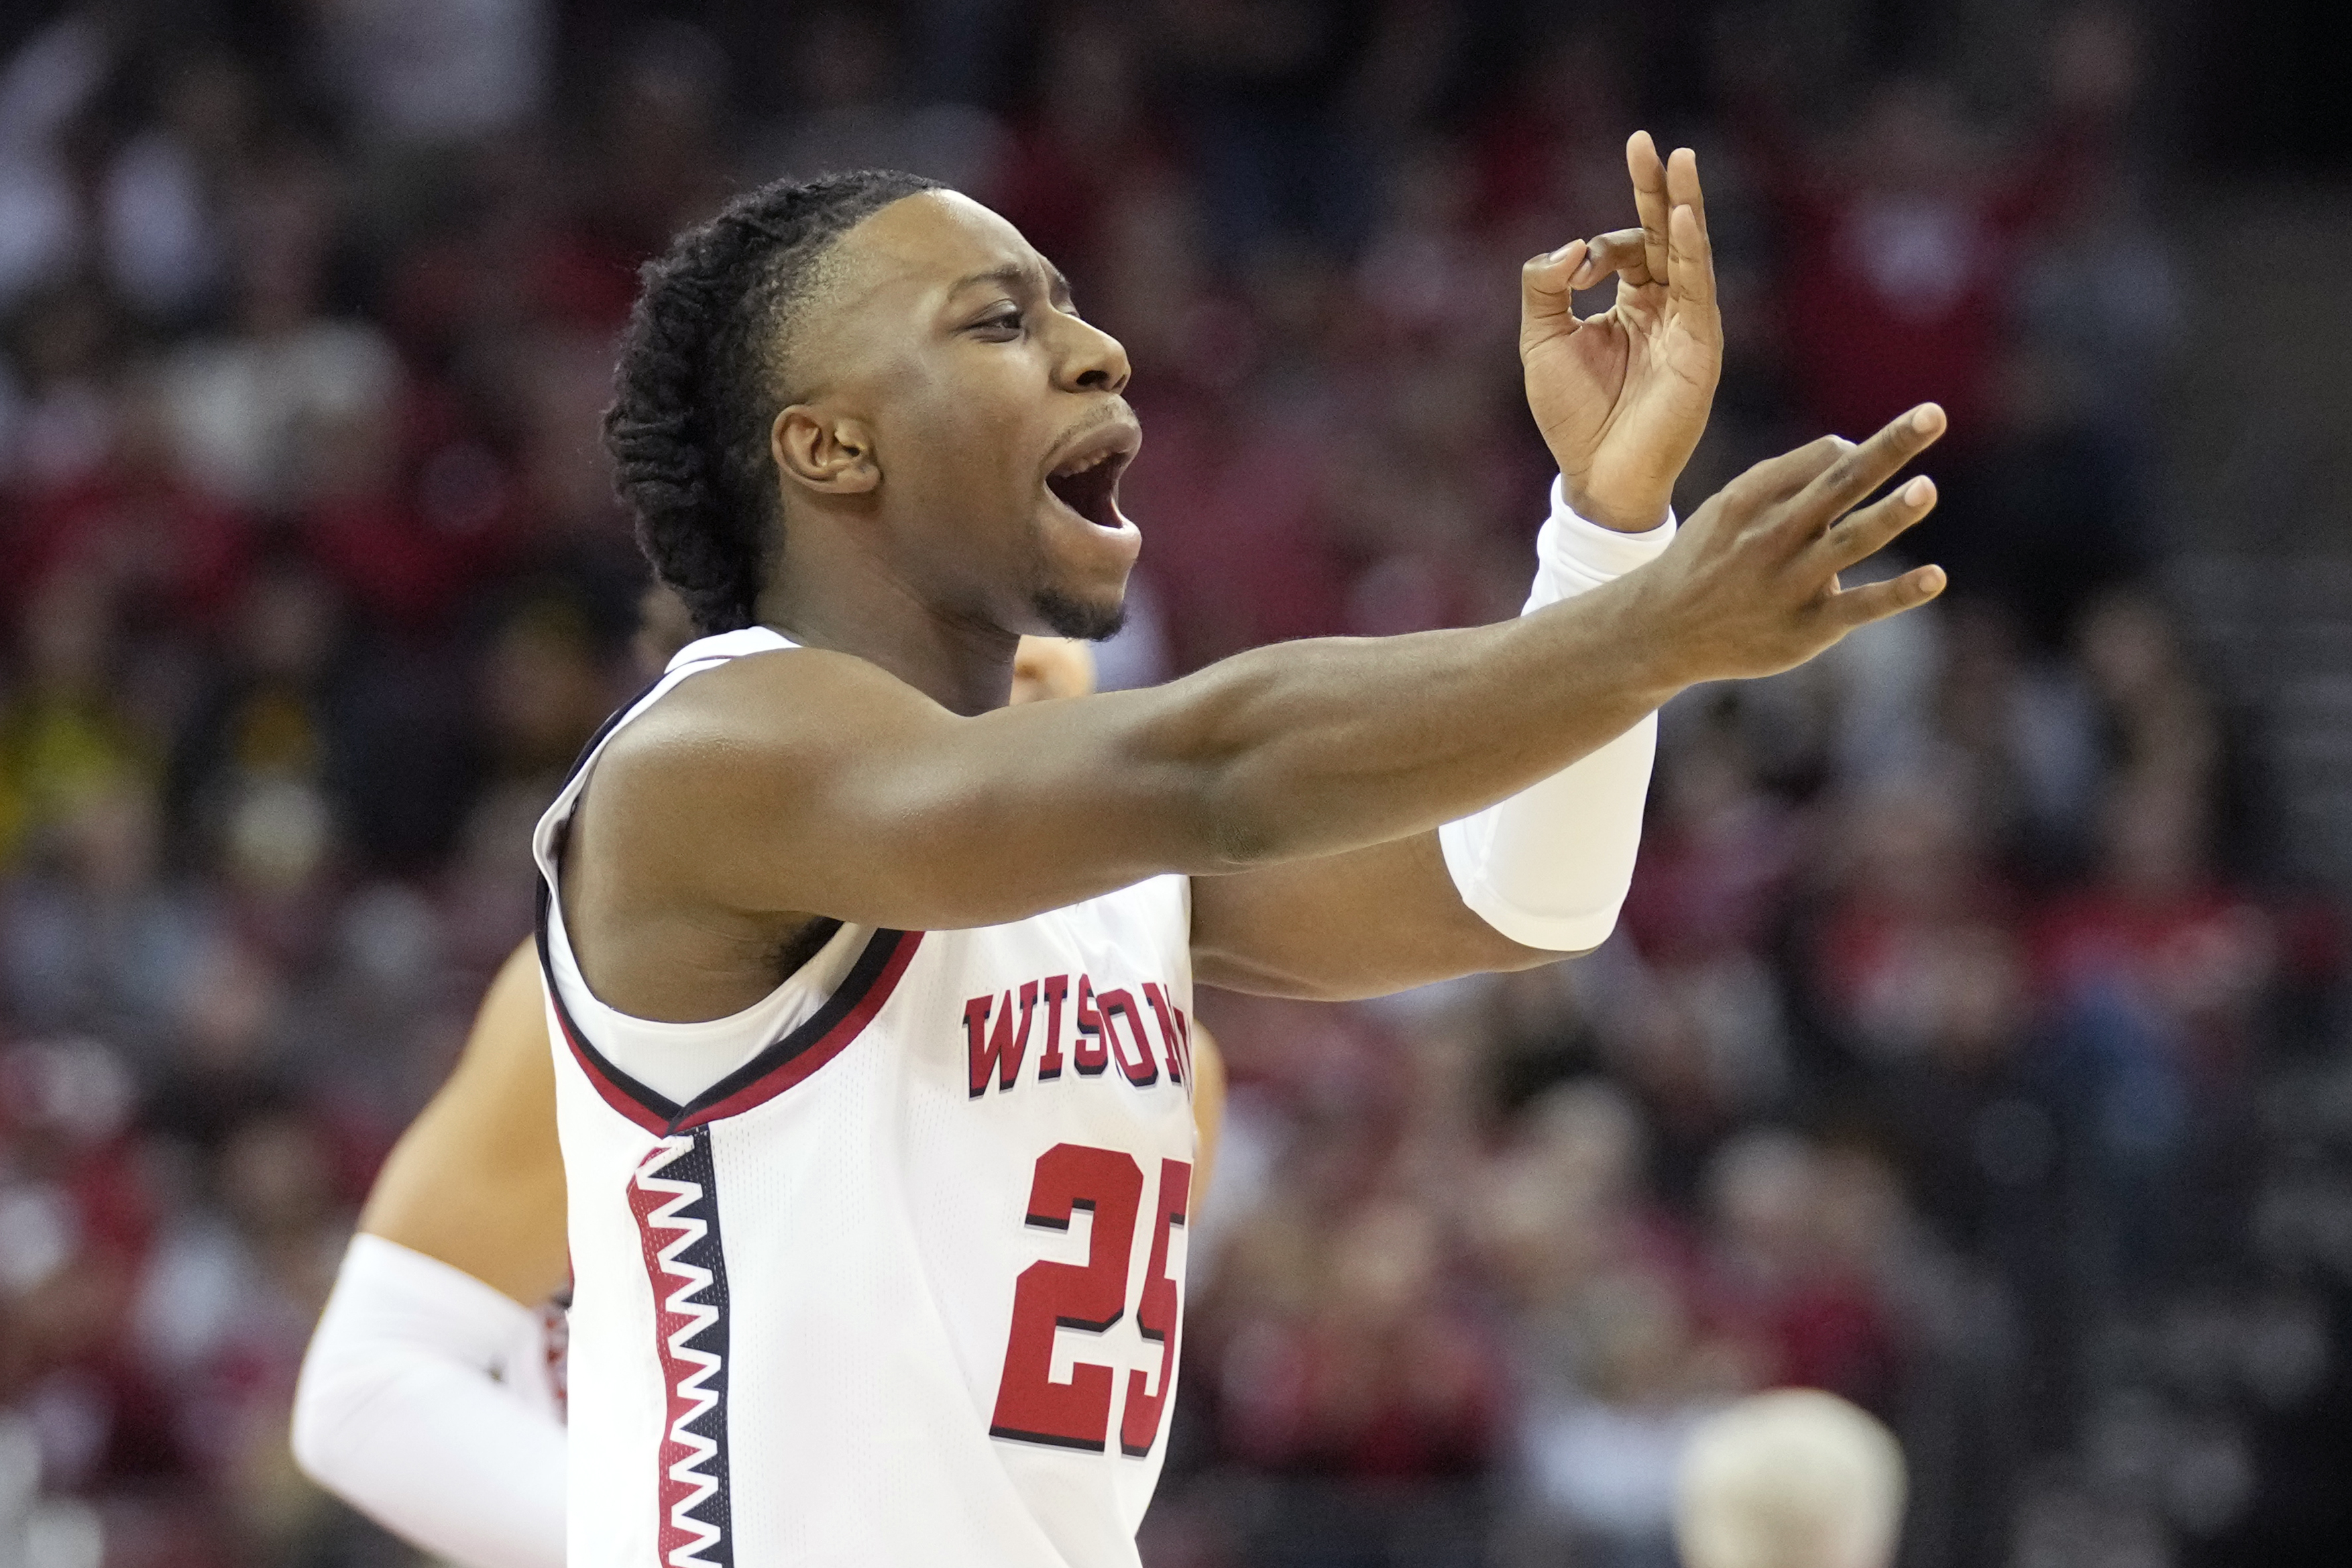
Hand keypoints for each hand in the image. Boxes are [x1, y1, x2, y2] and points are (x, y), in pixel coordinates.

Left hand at [1521, 132, 1720, 532]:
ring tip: (1680, 159)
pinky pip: (1698, 289)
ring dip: (1683, 205)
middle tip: (1648, 144)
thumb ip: (1545, 286)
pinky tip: (1685, 217)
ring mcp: (1687, 326)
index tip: (1575, 267)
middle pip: (1665, 235)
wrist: (1596, 475)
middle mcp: (1665, 310)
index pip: (1629, 248)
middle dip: (1656, 189)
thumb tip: (1572, 244)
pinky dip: (1692, 250)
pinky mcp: (1700, 348)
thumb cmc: (1572, 415)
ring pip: (1688, 252)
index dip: (1602, 243)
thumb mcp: (1541, 340)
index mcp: (1631, 305)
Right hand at [1622, 404, 1950, 685]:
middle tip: (1933, 416)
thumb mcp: (1729, 508)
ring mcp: (1790, 583)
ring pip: (1850, 542)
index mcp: (1752, 498)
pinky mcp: (1806, 629)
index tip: (1862, 462)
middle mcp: (1773, 535)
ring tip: (1926, 489)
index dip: (1855, 453)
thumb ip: (1785, 479)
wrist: (1661, 630)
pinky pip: (1859, 607)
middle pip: (1841, 483)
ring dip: (1891, 515)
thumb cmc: (1709, 558)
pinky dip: (1899, 593)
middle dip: (1890, 449)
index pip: (1822, 459)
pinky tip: (1936, 577)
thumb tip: (1855, 450)